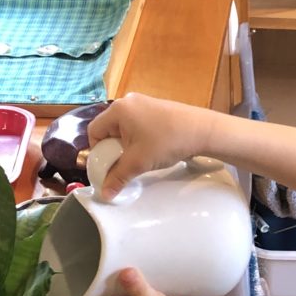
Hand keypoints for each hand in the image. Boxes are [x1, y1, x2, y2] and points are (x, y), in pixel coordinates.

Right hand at [88, 94, 216, 199]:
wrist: (202, 131)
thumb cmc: (166, 142)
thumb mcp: (138, 163)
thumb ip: (118, 177)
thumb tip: (104, 194)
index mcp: (118, 110)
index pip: (94, 131)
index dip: (96, 151)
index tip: (107, 165)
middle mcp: (128, 102)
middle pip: (108, 129)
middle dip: (113, 149)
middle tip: (124, 164)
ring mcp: (143, 103)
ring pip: (124, 129)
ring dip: (127, 146)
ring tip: (139, 158)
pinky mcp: (156, 109)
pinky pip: (138, 125)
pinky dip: (139, 139)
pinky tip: (151, 150)